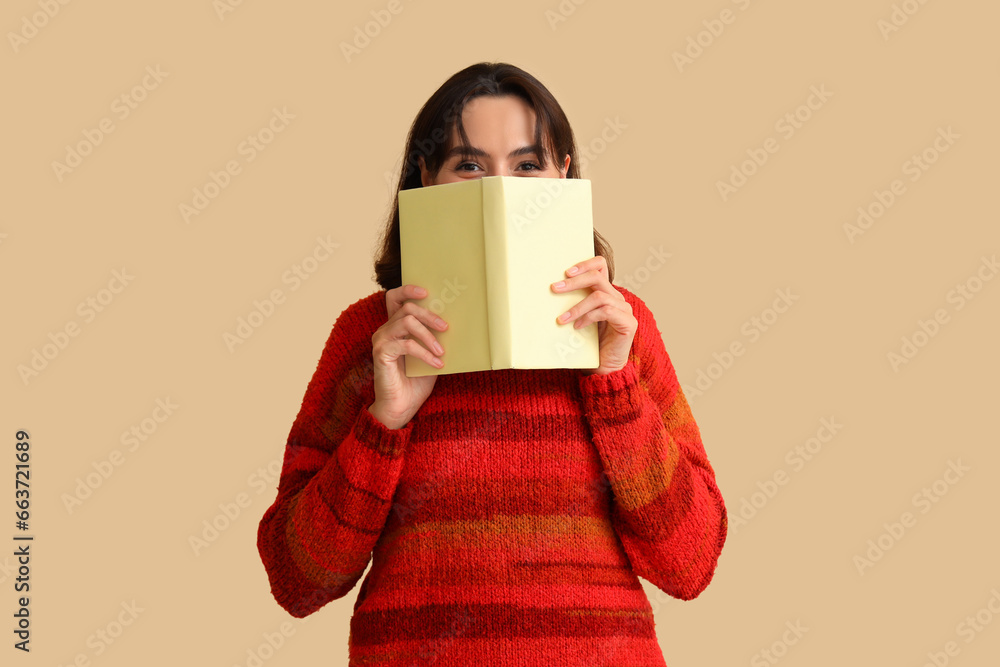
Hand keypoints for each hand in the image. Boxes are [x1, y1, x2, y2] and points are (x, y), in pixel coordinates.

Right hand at [368, 284, 447, 428]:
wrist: (401, 407)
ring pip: (406, 322)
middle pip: (406, 308)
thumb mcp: (430, 355)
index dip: (408, 290)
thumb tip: (455, 325)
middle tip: (445, 328)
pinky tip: (436, 364)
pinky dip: (424, 353)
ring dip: (428, 336)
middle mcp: (385, 330)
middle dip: (429, 315)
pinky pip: (406, 344)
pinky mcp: (381, 353)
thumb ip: (435, 338)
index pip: (394, 298)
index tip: (426, 291)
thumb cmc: (415, 381)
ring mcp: (381, 341)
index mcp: (395, 327)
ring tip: (441, 351)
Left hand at [550, 255, 636, 375]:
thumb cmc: (589, 344)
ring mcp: (624, 310)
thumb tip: (550, 292)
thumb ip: (572, 304)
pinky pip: (606, 312)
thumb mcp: (578, 319)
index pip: (600, 266)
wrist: (604, 368)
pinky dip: (588, 318)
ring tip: (561, 319)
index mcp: (606, 293)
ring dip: (577, 306)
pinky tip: (576, 327)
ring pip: (599, 296)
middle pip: (597, 277)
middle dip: (575, 282)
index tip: (566, 272)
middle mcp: (617, 298)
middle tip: (555, 288)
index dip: (585, 264)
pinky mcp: (628, 323)